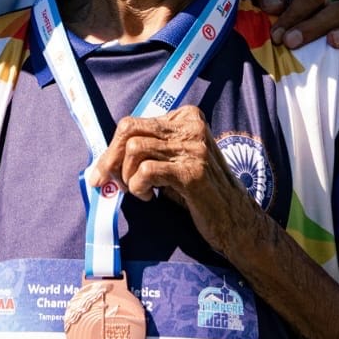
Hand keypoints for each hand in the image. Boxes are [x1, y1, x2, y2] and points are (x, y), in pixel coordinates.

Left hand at [93, 105, 255, 256]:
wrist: (235, 221)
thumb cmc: (199, 192)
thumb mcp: (175, 160)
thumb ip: (150, 149)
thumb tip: (107, 156)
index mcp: (186, 118)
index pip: (134, 122)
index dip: (113, 147)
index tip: (104, 168)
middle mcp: (191, 127)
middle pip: (130, 130)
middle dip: (109, 157)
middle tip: (103, 181)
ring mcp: (193, 148)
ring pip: (134, 148)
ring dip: (126, 175)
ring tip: (137, 190)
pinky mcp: (192, 172)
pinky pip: (146, 170)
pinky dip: (138, 186)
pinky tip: (149, 197)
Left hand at [249, 0, 338, 58]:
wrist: (279, 72)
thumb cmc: (269, 45)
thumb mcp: (256, 23)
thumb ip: (260, 3)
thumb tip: (273, 5)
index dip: (287, 5)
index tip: (272, 26)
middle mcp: (319, 6)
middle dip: (305, 20)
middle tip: (287, 42)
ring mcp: (338, 22)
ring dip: (337, 25)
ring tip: (331, 42)